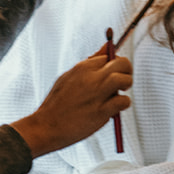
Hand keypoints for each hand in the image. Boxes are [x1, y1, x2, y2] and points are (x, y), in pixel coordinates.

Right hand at [12, 49, 131, 157]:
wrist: (46, 126)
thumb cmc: (57, 103)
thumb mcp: (68, 77)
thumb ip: (89, 64)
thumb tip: (107, 47)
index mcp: (82, 67)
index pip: (109, 55)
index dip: (115, 64)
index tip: (113, 74)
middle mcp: (90, 78)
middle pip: (121, 63)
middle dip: (127, 70)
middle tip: (123, 81)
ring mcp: (96, 94)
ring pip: (124, 79)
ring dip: (127, 85)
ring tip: (120, 93)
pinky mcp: (100, 112)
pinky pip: (123, 101)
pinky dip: (123, 104)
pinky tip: (115, 108)